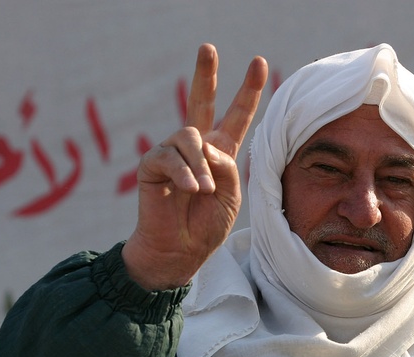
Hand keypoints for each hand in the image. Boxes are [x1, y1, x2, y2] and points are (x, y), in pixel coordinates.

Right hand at [122, 44, 268, 289]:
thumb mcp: (231, 197)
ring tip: (202, 191)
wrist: (180, 251)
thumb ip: (227, 167)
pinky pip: (169, 157)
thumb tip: (206, 144)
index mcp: (220, 152)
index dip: (249, 91)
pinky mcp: (152, 165)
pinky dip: (183, 174)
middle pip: (201, 102)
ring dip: (200, 166)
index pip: (236, 116)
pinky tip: (189, 189)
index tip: (260, 64)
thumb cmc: (207, 226)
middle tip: (208, 48)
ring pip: (189, 136)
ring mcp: (172, 153)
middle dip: (206, 74)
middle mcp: (196, 147)